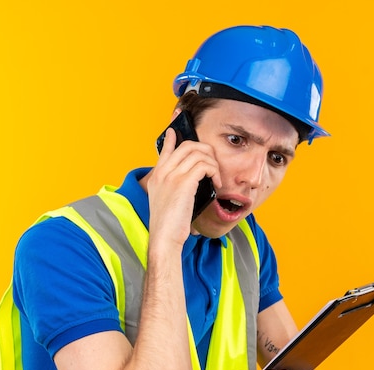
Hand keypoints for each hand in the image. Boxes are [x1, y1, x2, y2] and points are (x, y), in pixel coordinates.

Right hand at [145, 127, 220, 245]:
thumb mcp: (168, 202)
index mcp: (158, 176)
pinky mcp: (183, 182)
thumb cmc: (169, 225)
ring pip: (198, 153)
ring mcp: (172, 175)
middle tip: (213, 166)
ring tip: (215, 178)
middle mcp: (163, 172)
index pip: (166, 148)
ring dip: (213, 164)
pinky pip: (204, 165)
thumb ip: (176, 189)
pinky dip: (214, 172)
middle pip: (188, 145)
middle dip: (206, 151)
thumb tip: (193, 182)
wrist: (164, 238)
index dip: (173, 136)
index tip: (175, 127)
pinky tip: (215, 183)